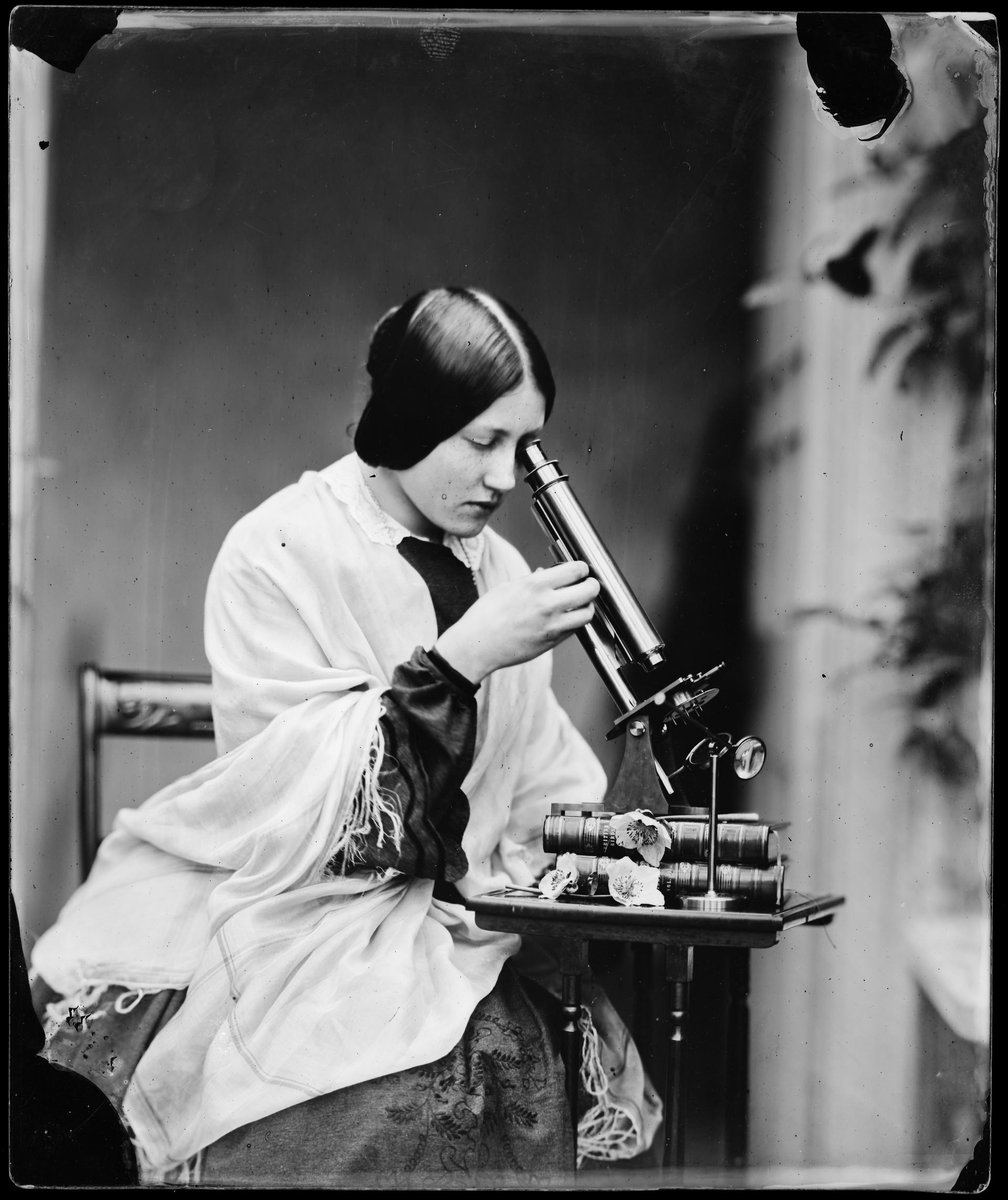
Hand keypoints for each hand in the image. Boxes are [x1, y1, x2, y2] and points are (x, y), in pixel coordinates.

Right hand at [433, 560, 599, 683]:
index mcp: (536, 585)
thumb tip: (547, 573)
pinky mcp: (553, 642)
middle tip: (587, 584)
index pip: (575, 570)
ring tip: (580, 603)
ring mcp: (553, 625)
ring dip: (587, 606)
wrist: (477, 645)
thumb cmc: (486, 615)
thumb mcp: (507, 588)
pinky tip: (567, 618)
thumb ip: (532, 580)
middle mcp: (548, 604)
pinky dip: (575, 622)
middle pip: (589, 590)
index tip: (579, 570)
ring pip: (588, 613)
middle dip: (591, 585)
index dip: (581, 568)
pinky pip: (575, 629)